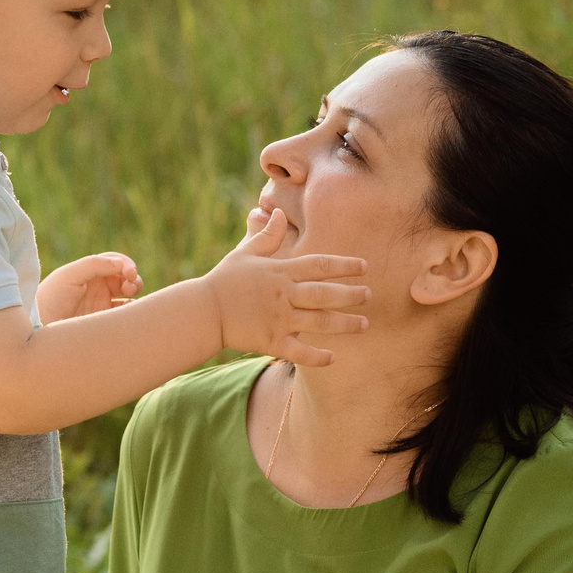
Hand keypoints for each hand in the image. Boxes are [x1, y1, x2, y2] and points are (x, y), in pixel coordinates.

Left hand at [40, 252, 143, 323]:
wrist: (38, 331)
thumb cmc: (50, 299)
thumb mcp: (68, 276)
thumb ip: (94, 265)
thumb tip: (121, 264)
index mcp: (89, 273)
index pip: (114, 263)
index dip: (126, 265)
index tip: (130, 273)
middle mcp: (97, 289)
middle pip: (125, 279)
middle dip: (134, 279)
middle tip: (132, 286)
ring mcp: (102, 307)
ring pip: (128, 298)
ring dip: (136, 296)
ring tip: (131, 300)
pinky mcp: (104, 325)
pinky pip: (124, 317)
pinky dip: (132, 313)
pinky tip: (128, 314)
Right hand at [204, 207, 367, 366]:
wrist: (203, 311)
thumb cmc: (225, 279)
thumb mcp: (246, 252)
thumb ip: (267, 235)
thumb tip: (280, 213)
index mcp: (280, 272)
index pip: (319, 265)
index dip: (344, 265)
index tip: (364, 267)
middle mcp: (284, 295)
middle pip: (324, 294)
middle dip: (351, 295)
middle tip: (369, 295)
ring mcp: (279, 320)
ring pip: (319, 322)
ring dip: (344, 324)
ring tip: (364, 324)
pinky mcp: (271, 342)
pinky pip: (299, 352)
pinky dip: (317, 357)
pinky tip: (334, 358)